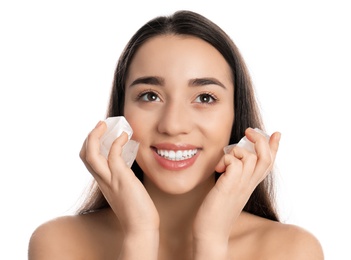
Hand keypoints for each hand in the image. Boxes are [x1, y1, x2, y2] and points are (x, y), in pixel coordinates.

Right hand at [79, 121, 159, 235]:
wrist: (140, 227)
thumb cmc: (137, 210)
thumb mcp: (125, 190)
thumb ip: (122, 178)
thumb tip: (129, 167)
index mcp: (102, 182)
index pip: (88, 160)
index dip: (90, 144)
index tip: (100, 133)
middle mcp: (102, 180)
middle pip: (84, 155)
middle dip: (89, 137)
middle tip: (101, 125)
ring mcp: (110, 179)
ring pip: (91, 155)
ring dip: (95, 136)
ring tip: (104, 124)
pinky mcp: (121, 179)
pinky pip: (113, 156)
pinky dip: (117, 142)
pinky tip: (125, 136)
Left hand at [193, 128, 280, 257]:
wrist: (211, 232)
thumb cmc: (216, 210)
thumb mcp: (229, 189)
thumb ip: (234, 175)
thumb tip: (231, 160)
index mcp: (250, 184)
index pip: (269, 163)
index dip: (274, 147)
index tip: (276, 133)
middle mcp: (249, 184)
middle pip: (266, 157)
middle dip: (261, 140)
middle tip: (248, 132)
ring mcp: (241, 185)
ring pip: (250, 157)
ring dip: (236, 151)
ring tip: (223, 163)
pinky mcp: (229, 186)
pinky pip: (235, 163)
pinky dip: (226, 159)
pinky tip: (218, 169)